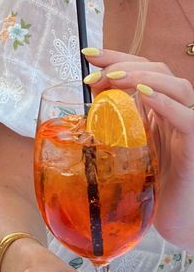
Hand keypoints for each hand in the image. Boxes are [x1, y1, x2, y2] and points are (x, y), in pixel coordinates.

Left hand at [83, 48, 193, 251]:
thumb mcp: (127, 149)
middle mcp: (175, 113)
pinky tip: (144, 95)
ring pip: (177, 87)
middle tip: (95, 72)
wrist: (175, 216)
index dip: (117, 57)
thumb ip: (115, 126)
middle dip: (124, 64)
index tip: (88, 54)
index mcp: (158, 111)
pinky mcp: (193, 146)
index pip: (141, 72)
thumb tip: (89, 103)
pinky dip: (165, 103)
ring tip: (113, 78)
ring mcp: (187, 128)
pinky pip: (187, 119)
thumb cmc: (150, 184)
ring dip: (143, 77)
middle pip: (159, 71)